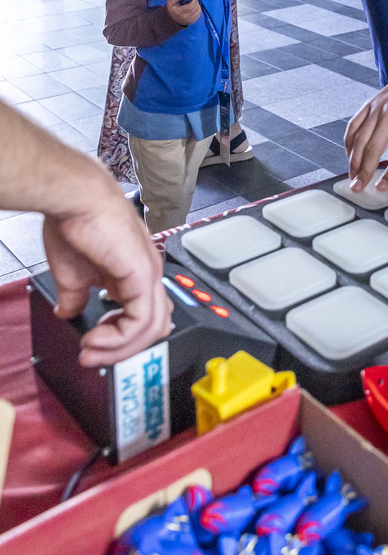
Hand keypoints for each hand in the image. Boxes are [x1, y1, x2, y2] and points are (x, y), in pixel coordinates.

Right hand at [41, 191, 172, 365]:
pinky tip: (96, 337)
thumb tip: (68, 311)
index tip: (91, 345)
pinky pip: (142, 321)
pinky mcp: (143, 275)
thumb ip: (76, 296)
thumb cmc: (75, 221)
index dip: (120, 339)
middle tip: (91, 355)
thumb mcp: (74, 272)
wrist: (76, 198)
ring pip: (151, 328)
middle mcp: (148, 273)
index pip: (144, 316)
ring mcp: (149, 273)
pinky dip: (119, 339)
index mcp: (135, 272)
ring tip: (91, 348)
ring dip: (119, 348)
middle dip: (121, 350)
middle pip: (152, 326)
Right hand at [166, 0, 200, 25]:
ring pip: (198, 12)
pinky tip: (196, 7)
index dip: (194, 1)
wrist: (172, 19)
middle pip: (195, 9)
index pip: (190, 7)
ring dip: (198, 6)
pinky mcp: (192, 21)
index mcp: (179, 12)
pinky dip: (199, 10)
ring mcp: (189, 20)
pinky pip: (199, 15)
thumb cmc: (172, 9)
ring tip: (195, 3)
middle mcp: (185, 18)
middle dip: (196, 2)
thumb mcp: (170, 3)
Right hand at [345, 71, 387, 188]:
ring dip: (353, 160)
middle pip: (372, 148)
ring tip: (351, 176)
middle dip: (363, 170)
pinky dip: (348, 142)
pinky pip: (353, 126)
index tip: (382, 187)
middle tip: (357, 187)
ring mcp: (375, 110)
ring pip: (359, 139)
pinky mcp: (367, 106)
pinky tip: (349, 155)